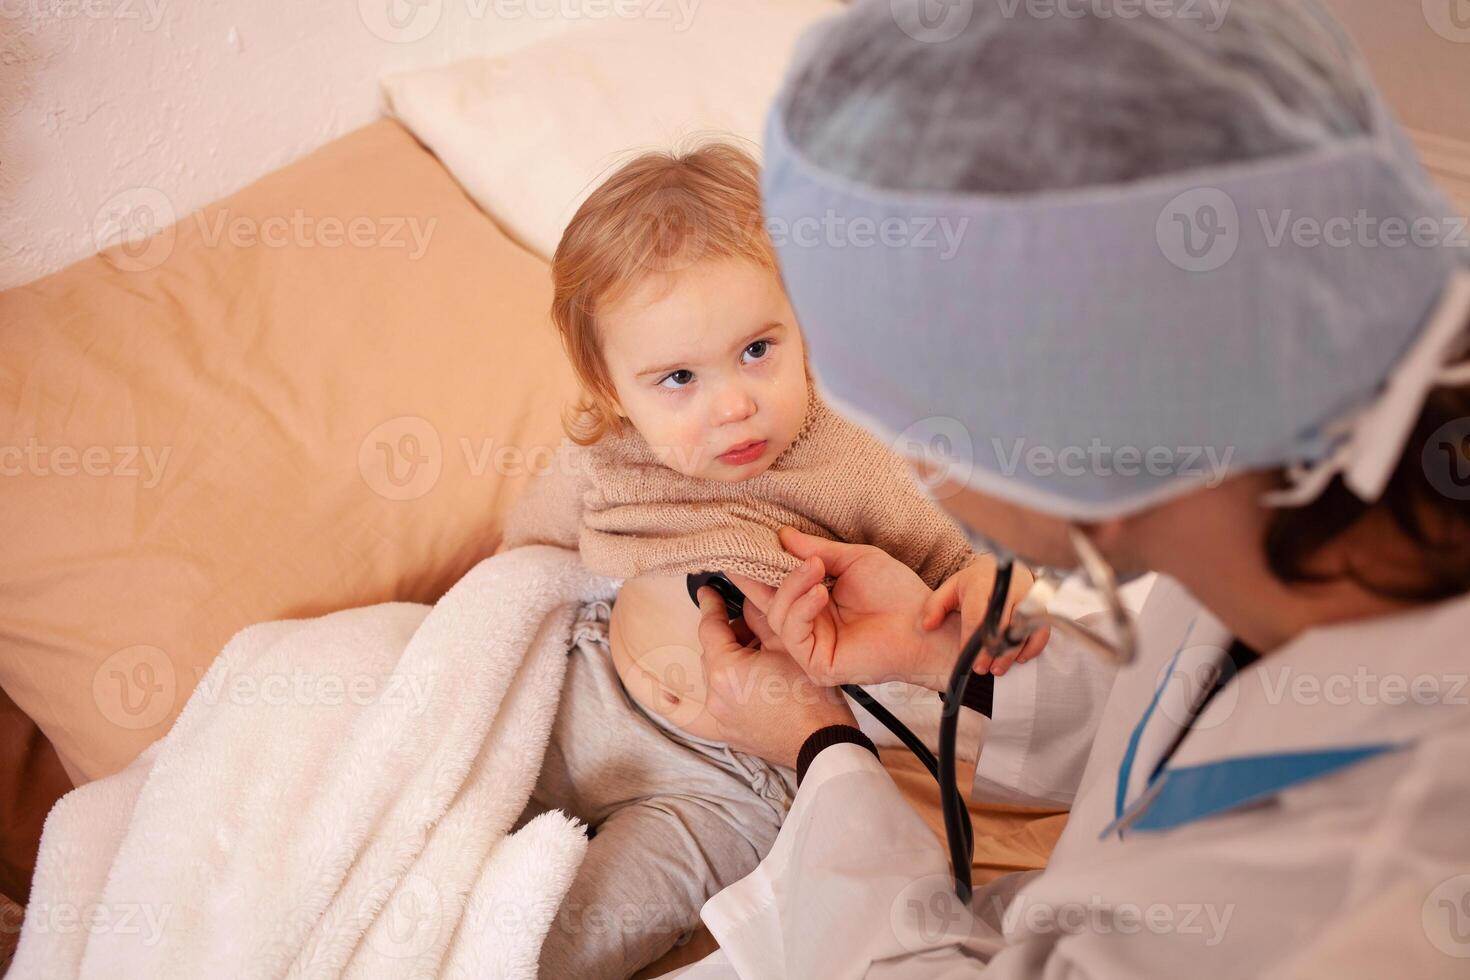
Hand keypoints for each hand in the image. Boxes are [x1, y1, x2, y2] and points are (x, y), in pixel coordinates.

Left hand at [695, 586, 856, 768]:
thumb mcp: (789, 646)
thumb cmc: (812, 698)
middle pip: (713, 653)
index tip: (709, 592)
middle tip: (756, 626)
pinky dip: (726, 688)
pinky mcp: (728, 733)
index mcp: (726, 670)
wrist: (823, 745)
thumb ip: (763, 618)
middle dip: (730, 635)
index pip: (710, 627)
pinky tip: (738, 683)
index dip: (711, 605)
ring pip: (717, 676)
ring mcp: (720, 718)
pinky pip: (718, 703)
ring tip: (761, 654)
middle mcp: (715, 696)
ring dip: (731, 661)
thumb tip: (750, 600)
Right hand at [727, 527, 961, 691]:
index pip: (775, 585)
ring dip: (792, 586)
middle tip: (761, 550)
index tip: (744, 542)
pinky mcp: (816, 663)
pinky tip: (821, 593)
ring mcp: (811, 646)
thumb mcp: (852, 560)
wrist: (924, 622)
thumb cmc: (896, 592)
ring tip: (815, 568)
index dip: (757, 566)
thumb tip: (783, 535)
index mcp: (813, 602)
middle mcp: (808, 624)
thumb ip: (816, 550)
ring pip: (777, 615)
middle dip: (760, 574)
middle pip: (766, 601)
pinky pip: (793, 634)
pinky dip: (802, 609)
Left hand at [921, 557, 1051, 675]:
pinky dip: (1033, 647)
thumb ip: (935, 606)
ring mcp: (1028, 598)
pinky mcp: (1041, 607)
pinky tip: (1020, 659)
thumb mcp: (951, 588)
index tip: (967, 659)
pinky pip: (1041, 630)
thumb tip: (927, 626)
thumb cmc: (975, 582)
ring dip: (1012, 653)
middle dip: (992, 651)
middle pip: (1003, 625)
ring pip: (1023, 630)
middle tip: (983, 670)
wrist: (1004, 567)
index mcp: (983, 584)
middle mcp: (1009, 590)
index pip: (978, 615)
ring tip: (998, 669)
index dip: (973, 640)